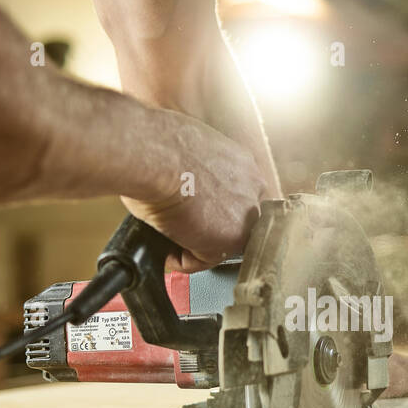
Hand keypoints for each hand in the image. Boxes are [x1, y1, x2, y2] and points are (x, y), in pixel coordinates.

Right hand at [125, 107, 280, 270]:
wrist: (155, 154)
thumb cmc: (158, 146)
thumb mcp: (189, 154)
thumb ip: (200, 174)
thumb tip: (187, 188)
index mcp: (243, 164)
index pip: (236, 198)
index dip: (212, 211)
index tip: (193, 214)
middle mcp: (253, 189)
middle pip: (235, 222)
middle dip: (208, 231)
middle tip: (180, 230)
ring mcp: (246, 217)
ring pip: (222, 243)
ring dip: (196, 246)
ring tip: (170, 238)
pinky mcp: (229, 240)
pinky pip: (204, 261)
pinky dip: (183, 260)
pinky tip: (167, 247)